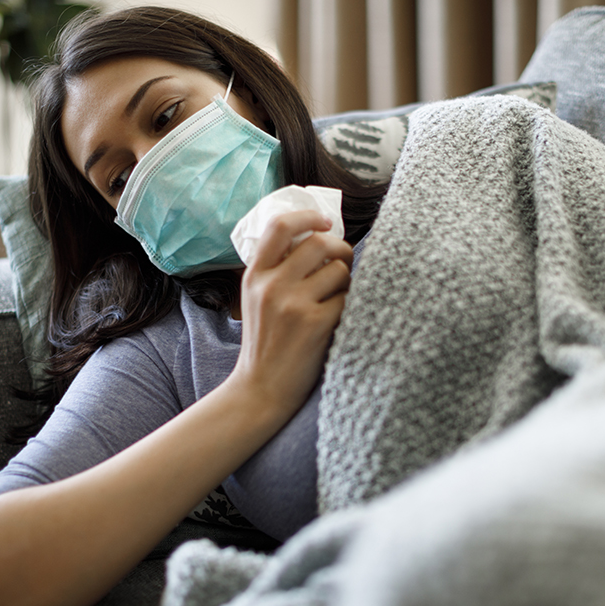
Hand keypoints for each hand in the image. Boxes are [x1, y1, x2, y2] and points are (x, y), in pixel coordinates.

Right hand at [231, 210, 353, 417]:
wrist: (261, 390)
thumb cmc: (266, 344)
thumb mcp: (255, 300)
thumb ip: (276, 270)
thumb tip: (316, 237)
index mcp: (255, 275)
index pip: (280, 225)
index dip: (308, 216)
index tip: (326, 221)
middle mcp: (272, 285)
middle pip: (320, 242)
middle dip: (341, 248)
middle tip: (344, 261)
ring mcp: (294, 304)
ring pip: (339, 270)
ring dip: (347, 281)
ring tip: (338, 298)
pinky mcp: (316, 324)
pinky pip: (348, 298)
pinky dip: (349, 306)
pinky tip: (338, 319)